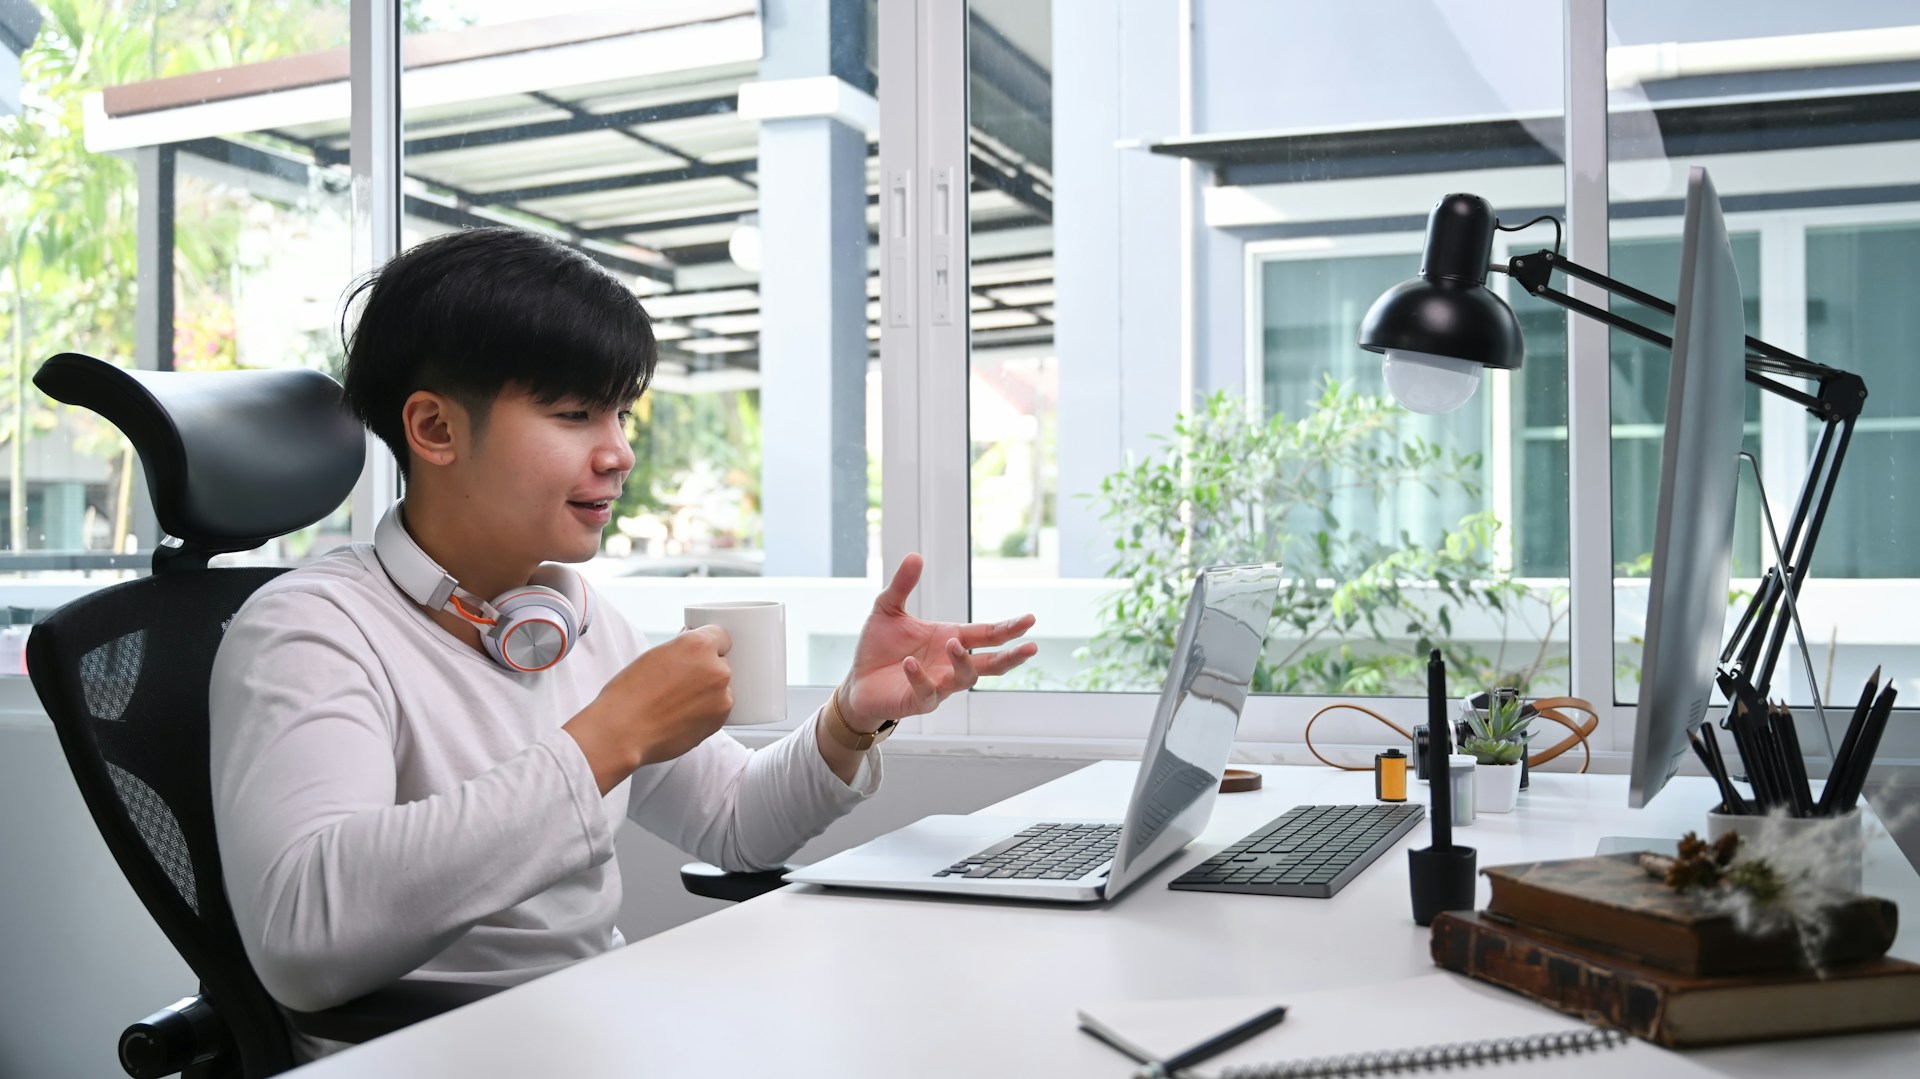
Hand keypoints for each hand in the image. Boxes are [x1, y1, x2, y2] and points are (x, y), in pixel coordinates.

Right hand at [564, 625, 733, 793]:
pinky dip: (705, 712)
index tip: (700, 654)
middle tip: (679, 683)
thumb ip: (682, 649)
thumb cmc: (630, 695)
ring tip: (676, 703)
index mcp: (699, 646)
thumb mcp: (654, 656)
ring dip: (707, 693)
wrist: (622, 732)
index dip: (707, 646)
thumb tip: (693, 648)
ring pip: (720, 689)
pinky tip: (680, 715)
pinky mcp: (719, 721)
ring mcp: (721, 697)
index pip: (721, 636)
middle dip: (705, 671)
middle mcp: (716, 669)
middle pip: (721, 664)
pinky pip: (718, 710)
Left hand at [839, 554, 1037, 730]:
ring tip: (953, 643)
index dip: (1009, 628)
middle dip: (1011, 656)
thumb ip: (903, 584)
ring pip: (965, 679)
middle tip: (1031, 647)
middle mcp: (950, 664)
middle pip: (990, 663)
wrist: (857, 681)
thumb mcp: (888, 608)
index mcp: (950, 639)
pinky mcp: (918, 701)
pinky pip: (927, 692)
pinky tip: (910, 663)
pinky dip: (920, 677)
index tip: (1030, 619)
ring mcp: (938, 685)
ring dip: (963, 662)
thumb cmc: (878, 647)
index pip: (987, 634)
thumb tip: (915, 555)